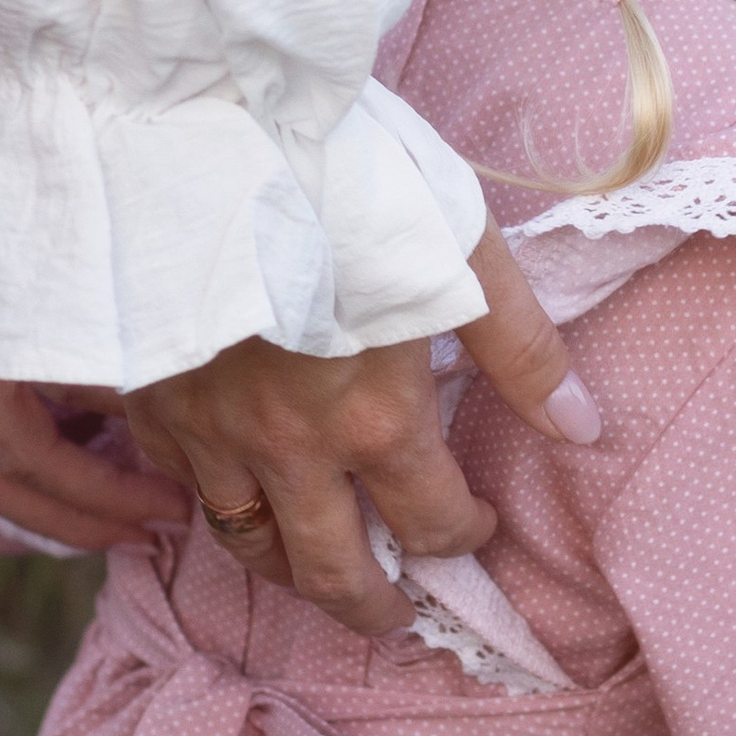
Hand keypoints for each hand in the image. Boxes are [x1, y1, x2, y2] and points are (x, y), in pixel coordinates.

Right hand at [0, 96, 601, 614]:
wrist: (198, 123)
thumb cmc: (343, 172)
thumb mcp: (459, 245)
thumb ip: (524, 349)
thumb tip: (586, 428)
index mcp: (373, 420)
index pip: (432, 527)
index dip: (468, 539)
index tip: (479, 524)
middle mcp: (287, 450)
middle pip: (331, 575)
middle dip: (374, 607)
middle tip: (397, 612)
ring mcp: (208, 433)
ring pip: (247, 545)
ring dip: (291, 571)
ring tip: (320, 570)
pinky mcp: (148, 400)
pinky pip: (182, 486)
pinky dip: (216, 505)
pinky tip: (234, 490)